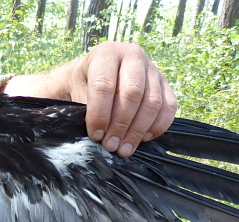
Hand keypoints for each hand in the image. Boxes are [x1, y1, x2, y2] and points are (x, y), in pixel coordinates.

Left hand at [2, 42, 176, 156]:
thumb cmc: (78, 88)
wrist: (94, 79)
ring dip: (138, 130)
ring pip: (152, 102)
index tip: (93, 136)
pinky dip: (157, 126)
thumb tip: (78, 133)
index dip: (99, 114)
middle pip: (132, 94)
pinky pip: (169, 107)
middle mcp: (132, 55)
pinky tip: (143, 140)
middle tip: (110, 147)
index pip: (104, 85)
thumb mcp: (70, 92)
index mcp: (105, 54)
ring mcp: (152, 69)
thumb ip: (76, 107)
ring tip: (124, 150)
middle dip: (120, 125)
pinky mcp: (165, 84)